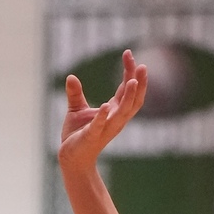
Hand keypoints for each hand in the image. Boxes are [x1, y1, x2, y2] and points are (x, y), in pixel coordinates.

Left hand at [57, 49, 146, 178]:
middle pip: (133, 100)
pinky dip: (103, 116)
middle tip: (142, 66)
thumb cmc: (77, 136)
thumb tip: (70, 76)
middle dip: (139, 84)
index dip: (130, 72)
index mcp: (114, 112)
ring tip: (133, 81)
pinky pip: (100, 126)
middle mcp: (115, 120)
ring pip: (123, 113)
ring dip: (129, 97)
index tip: (128, 54)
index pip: (127, 89)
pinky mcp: (91, 137)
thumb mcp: (76, 110)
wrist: (71, 160)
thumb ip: (76, 93)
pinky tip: (106, 105)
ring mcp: (105, 129)